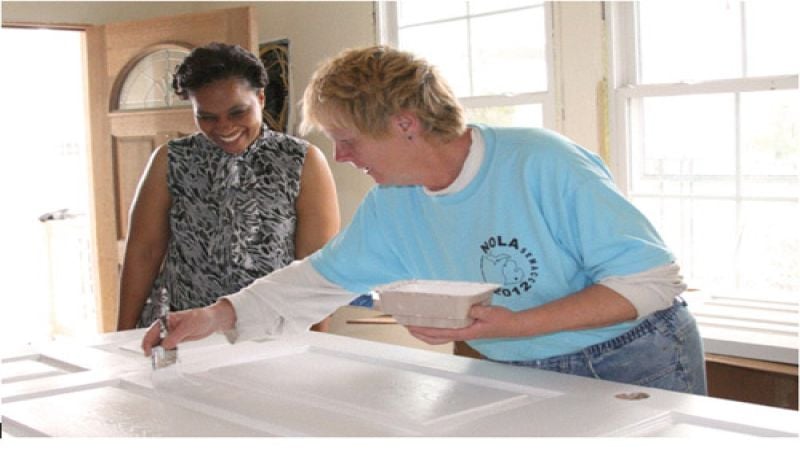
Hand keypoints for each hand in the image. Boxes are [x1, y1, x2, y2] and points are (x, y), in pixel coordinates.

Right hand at [141, 299, 234, 355]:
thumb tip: (165, 345)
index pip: (153, 330)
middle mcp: (167, 326)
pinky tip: (167, 358)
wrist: (212, 321)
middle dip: (152, 348)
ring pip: (160, 344)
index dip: (148, 340)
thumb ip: (176, 336)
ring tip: (159, 360)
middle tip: (153, 358)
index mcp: (167, 319)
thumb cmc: (201, 317)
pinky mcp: (176, 340)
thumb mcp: (188, 326)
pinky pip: (168, 347)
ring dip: (159, 352)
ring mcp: (171, 334)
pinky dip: (166, 353)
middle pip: (154, 338)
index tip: (147, 350)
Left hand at [406, 305, 520, 344]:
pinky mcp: (466, 329)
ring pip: (440, 336)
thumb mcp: (491, 313)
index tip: (412, 326)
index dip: (425, 330)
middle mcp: (462, 334)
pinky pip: (447, 331)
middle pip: (436, 338)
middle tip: (406, 325)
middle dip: (420, 333)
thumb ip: (479, 310)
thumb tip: (467, 308)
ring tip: (414, 325)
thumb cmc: (503, 320)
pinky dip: (436, 329)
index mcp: (465, 332)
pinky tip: (433, 321)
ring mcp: (464, 332)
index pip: (440, 333)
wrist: (514, 326)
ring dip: (425, 332)